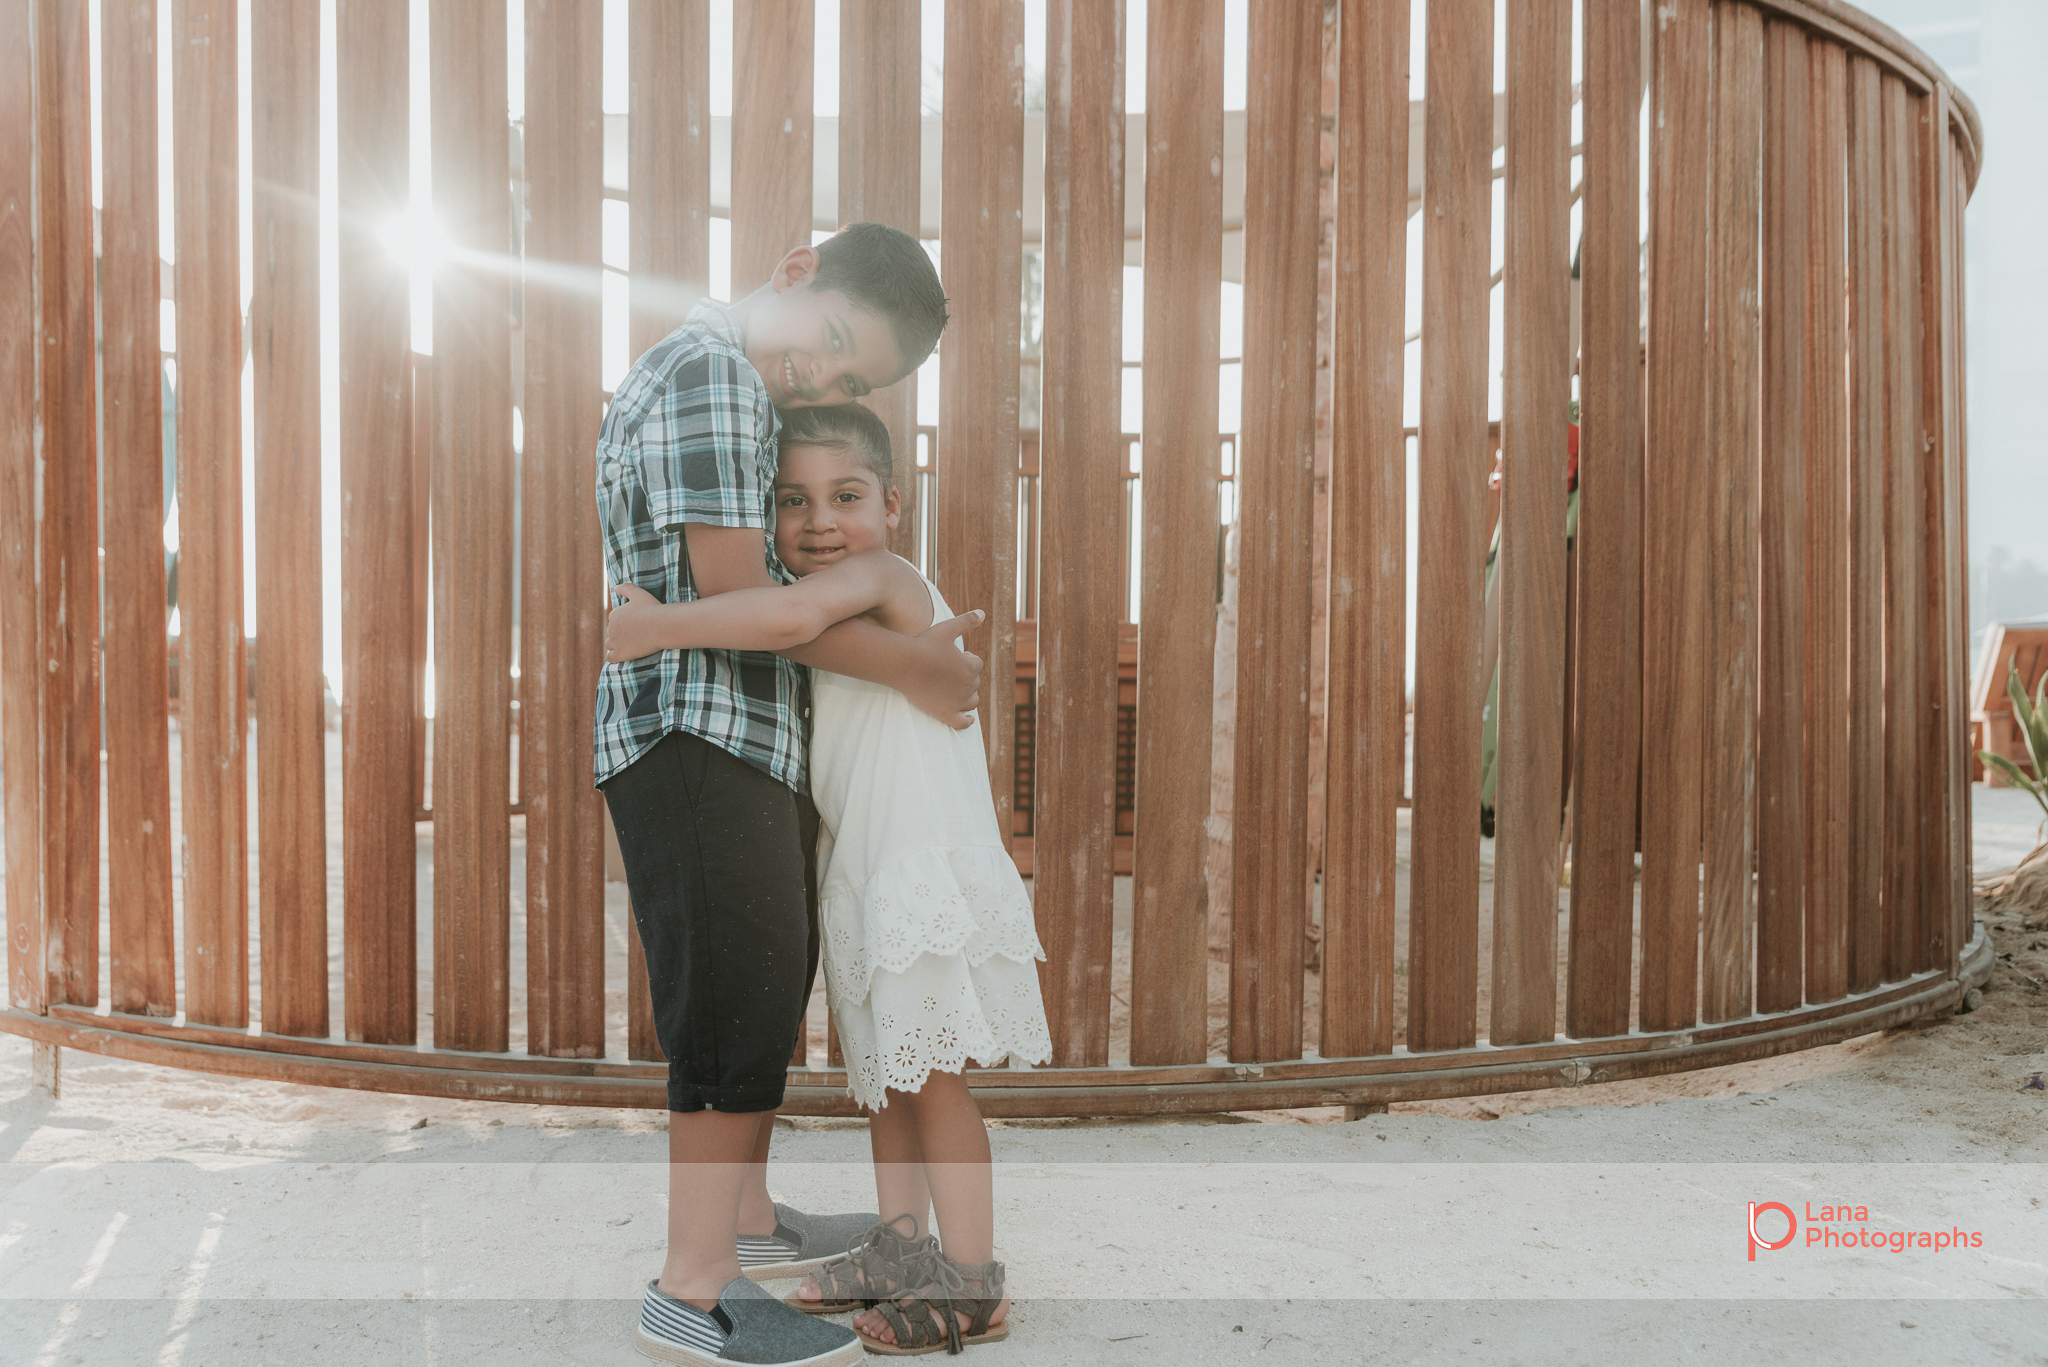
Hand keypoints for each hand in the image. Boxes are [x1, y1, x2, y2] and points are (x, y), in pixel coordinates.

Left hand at [605, 583, 666, 662]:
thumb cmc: (652, 609)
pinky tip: (621, 656)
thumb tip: (615, 587)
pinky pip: (611, 658)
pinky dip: (614, 657)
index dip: (623, 623)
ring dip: (615, 645)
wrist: (661, 626)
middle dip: (619, 634)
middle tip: (633, 636)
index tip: (633, 626)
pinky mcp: (620, 654)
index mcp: (614, 615)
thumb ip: (626, 588)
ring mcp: (615, 642)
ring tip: (627, 646)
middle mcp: (611, 628)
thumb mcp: (638, 593)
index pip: (614, 620)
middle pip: (612, 632)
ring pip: (609, 645)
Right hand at [903, 610, 985, 729]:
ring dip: (969, 696)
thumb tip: (983, 613)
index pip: (977, 664)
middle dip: (967, 676)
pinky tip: (968, 720)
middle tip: (951, 671)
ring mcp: (957, 701)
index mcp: (971, 666)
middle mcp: (968, 685)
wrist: (904, 664)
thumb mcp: (947, 629)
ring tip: (959, 691)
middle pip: (974, 682)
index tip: (959, 656)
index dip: (969, 660)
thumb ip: (966, 621)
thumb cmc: (924, 644)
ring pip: (972, 701)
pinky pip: (962, 723)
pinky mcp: (945, 713)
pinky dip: (967, 721)